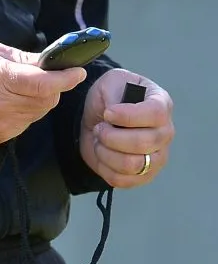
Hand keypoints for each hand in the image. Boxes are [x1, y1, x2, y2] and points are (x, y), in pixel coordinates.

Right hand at [0, 40, 85, 145]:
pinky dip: (25, 112)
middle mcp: (0, 105)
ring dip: (40, 100)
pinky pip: (24, 124)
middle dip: (53, 88)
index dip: (65, 78)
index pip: (44, 84)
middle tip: (49, 75)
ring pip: (37, 114)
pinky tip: (10, 101)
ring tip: (23, 87)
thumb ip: (22, 58)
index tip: (78, 71)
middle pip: (46, 101)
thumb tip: (50, 62)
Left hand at [79, 67, 173, 187]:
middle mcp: (165, 132)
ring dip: (106, 152)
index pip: (156, 114)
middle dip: (111, 136)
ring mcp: (157, 157)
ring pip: (132, 165)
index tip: (107, 113)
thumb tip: (114, 113)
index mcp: (161, 104)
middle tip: (99, 127)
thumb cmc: (109, 96)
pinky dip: (104, 167)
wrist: (98, 117)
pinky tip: (102, 153)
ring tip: (99, 139)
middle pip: (143, 143)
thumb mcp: (110, 82)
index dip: (129, 116)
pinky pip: (122, 180)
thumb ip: (114, 93)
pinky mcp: (143, 176)